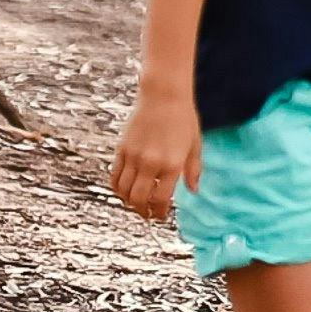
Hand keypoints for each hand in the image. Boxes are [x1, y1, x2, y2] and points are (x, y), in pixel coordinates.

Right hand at [107, 97, 202, 222]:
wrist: (163, 95)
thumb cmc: (183, 118)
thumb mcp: (195, 144)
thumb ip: (193, 170)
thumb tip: (193, 191)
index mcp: (172, 164)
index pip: (161, 199)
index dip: (159, 212)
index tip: (160, 216)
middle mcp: (151, 162)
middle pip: (139, 198)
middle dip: (142, 211)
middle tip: (147, 215)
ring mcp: (134, 156)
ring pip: (124, 190)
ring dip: (129, 202)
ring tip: (136, 205)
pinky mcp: (122, 149)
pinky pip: (115, 176)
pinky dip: (118, 188)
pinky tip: (124, 191)